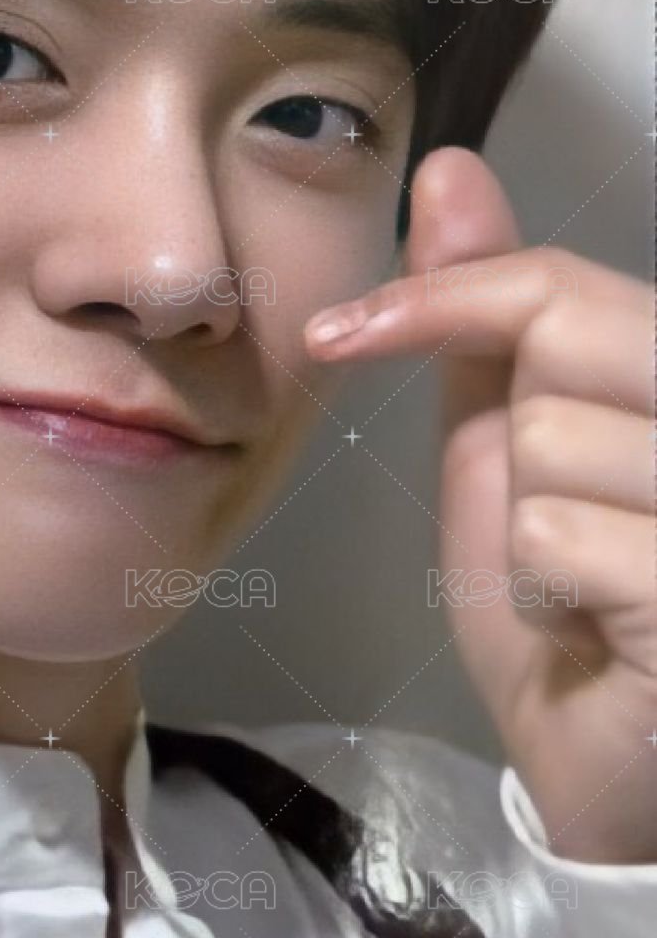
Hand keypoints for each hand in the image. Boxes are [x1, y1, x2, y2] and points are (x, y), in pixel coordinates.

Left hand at [303, 147, 655, 863]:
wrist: (602, 767)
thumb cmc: (564, 611)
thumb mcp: (506, 453)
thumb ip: (488, 327)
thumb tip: (454, 170)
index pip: (559, 283)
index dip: (443, 295)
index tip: (336, 333)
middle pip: (564, 335)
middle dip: (514, 438)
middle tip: (544, 520)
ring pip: (548, 440)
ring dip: (528, 530)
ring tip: (584, 586)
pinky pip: (560, 533)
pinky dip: (546, 591)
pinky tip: (597, 631)